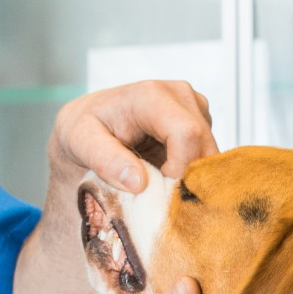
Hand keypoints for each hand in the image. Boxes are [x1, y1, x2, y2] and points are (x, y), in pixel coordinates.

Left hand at [48, 80, 217, 193]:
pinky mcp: (200, 122)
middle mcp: (180, 95)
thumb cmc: (84, 131)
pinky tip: (169, 179)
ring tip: (161, 187)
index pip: (187, 134)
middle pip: (205, 145)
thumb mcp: (81, 144)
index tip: (157, 191)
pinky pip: (208, 155)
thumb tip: (138, 182)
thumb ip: (106, 161)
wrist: (91, 122)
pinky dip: (194, 174)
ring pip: (211, 154)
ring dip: (192, 178)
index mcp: (152, 96)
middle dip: (188, 179)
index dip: (180, 170)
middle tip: (162, 198)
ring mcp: (194, 107)